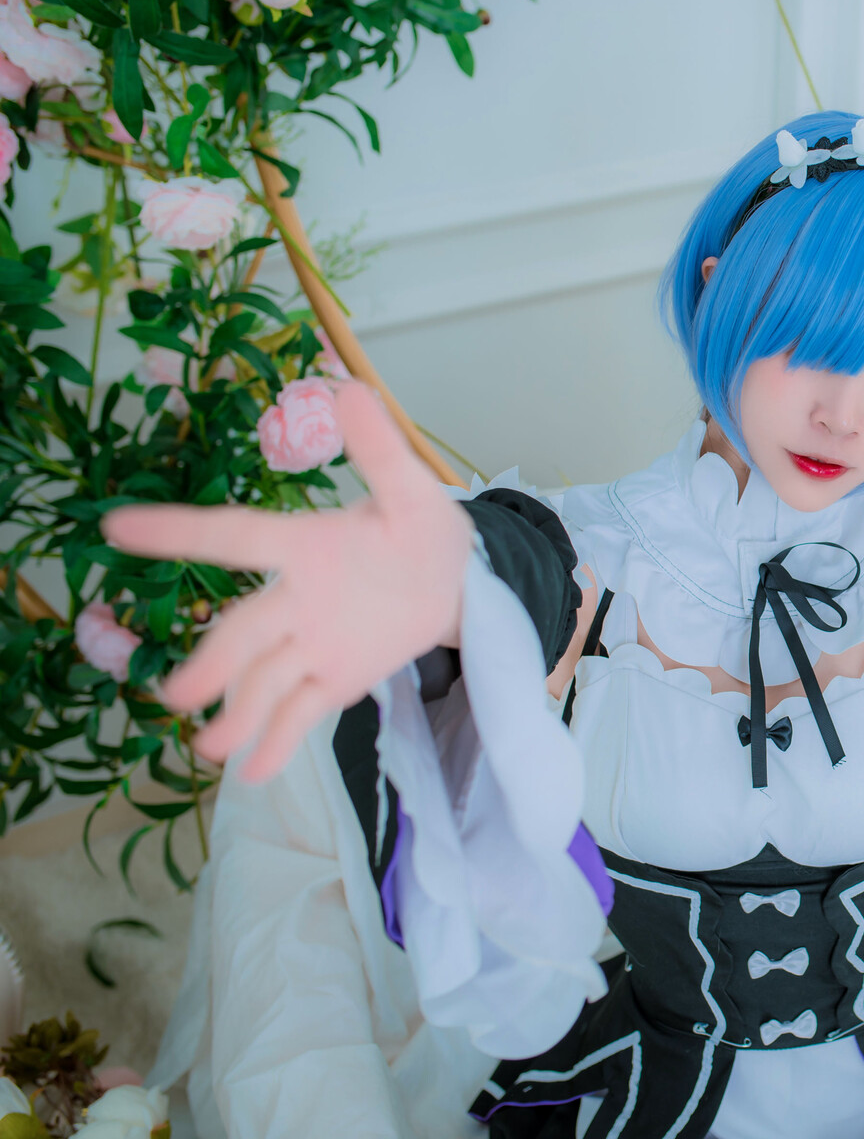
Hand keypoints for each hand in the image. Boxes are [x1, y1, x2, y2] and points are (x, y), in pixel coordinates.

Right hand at [102, 382, 472, 782]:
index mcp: (305, 545)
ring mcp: (311, 642)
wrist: (451, 581)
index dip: (180, 531)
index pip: (236, 535)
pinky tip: (254, 773)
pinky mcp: (333, 677)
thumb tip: (345, 384)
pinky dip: (279, 742)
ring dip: (237, 712)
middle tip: (177, 693)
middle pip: (246, 630)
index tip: (117, 525)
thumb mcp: (410, 488)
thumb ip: (377, 447)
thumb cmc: (420, 530)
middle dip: (214, 661)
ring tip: (211, 746)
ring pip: (264, 677)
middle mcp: (296, 598)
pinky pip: (300, 711)